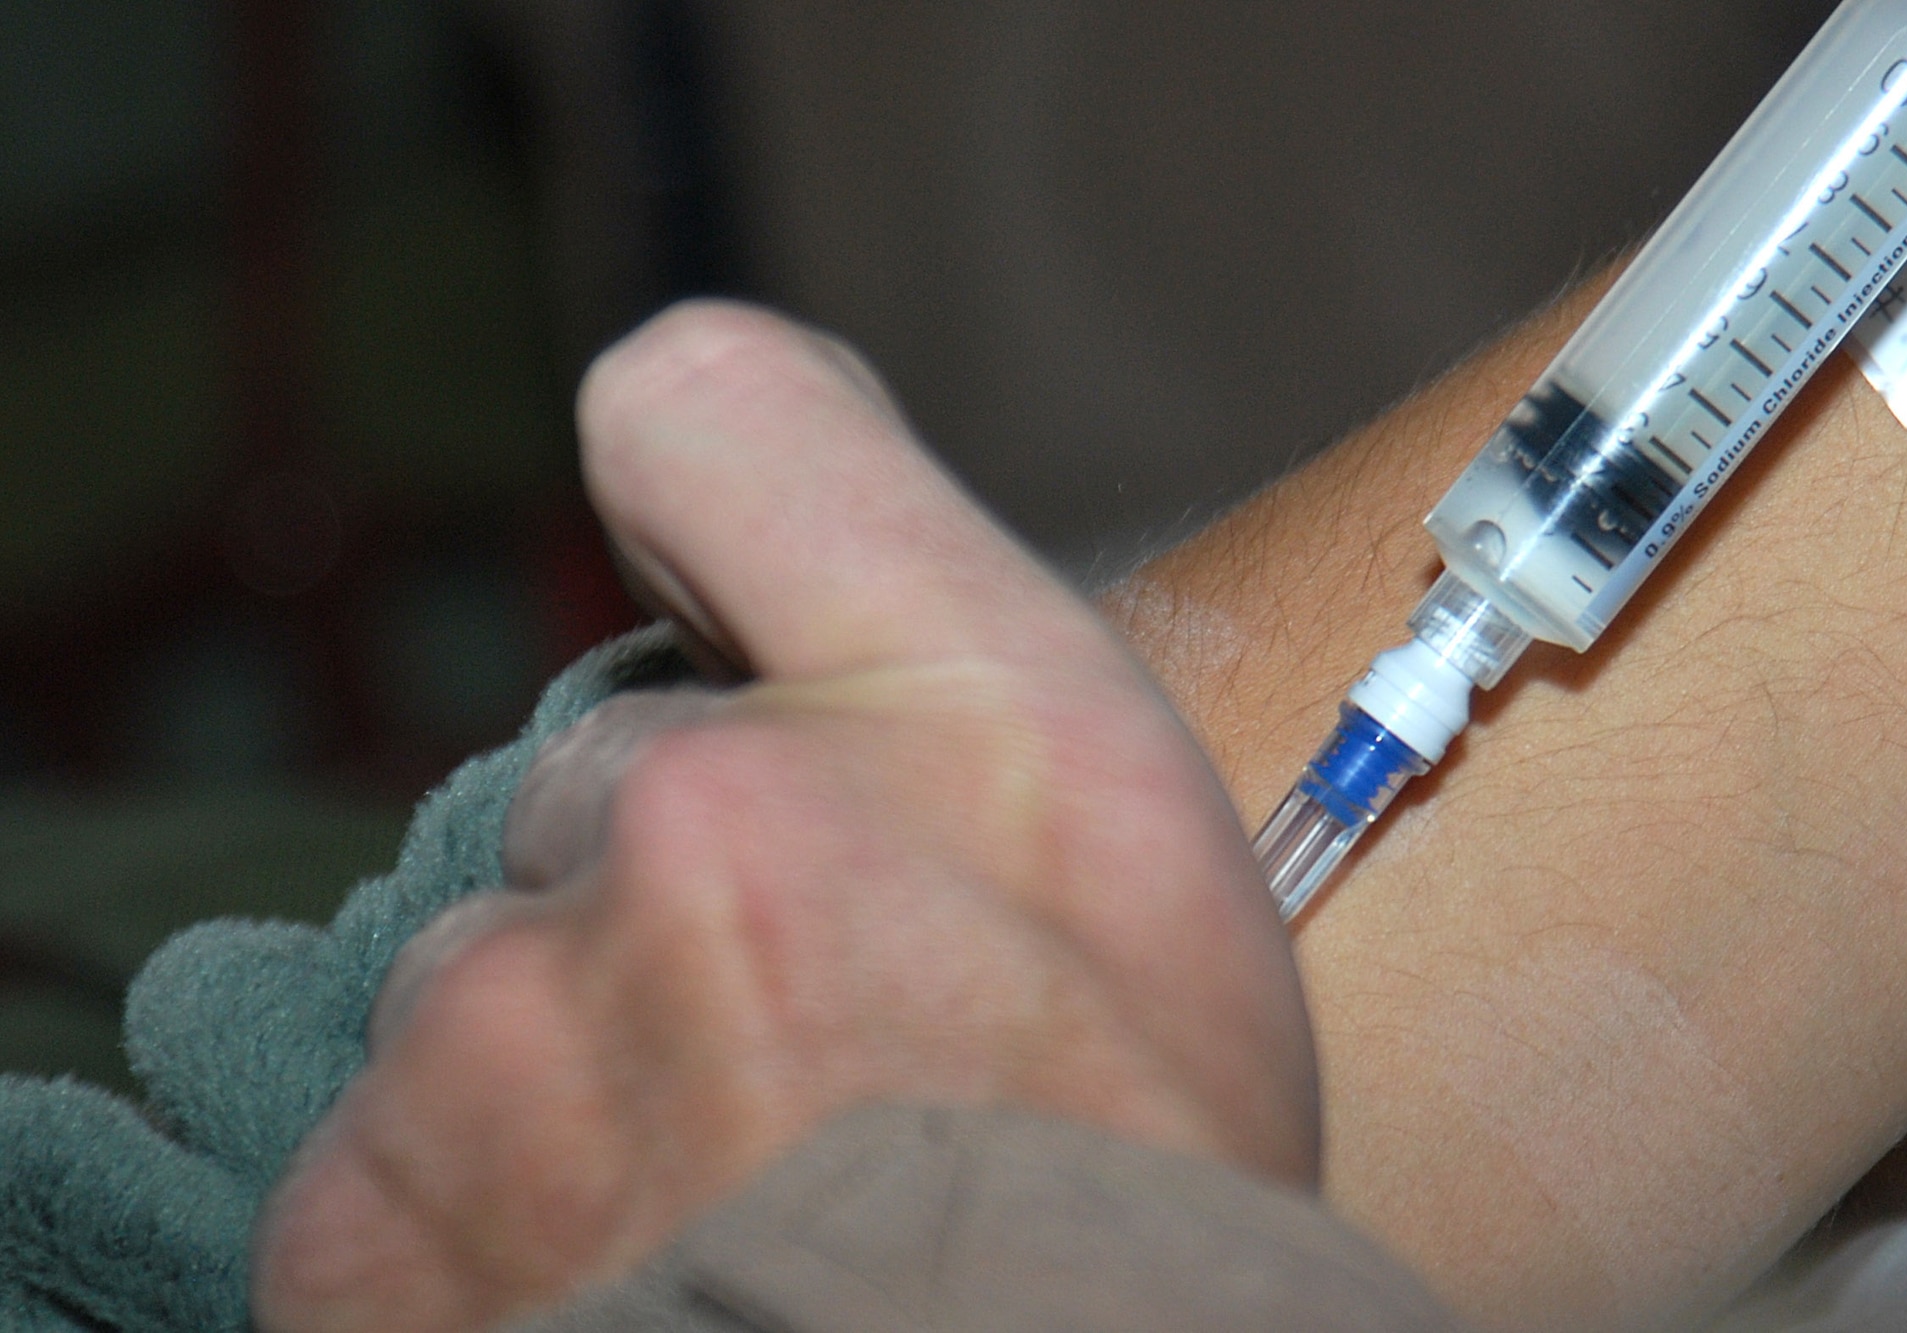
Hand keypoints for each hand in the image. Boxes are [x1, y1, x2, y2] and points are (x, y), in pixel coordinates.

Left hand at [250, 301, 1319, 1330]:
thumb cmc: (1127, 1198)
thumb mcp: (1154, 872)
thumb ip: (963, 645)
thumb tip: (735, 508)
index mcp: (932, 714)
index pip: (710, 411)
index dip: (696, 506)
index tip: (716, 609)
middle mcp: (699, 823)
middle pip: (604, 792)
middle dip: (684, 899)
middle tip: (815, 1061)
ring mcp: (504, 1034)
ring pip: (496, 979)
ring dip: (580, 1072)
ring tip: (731, 1204)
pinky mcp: (369, 1222)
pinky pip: (392, 1153)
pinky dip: (480, 1216)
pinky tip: (628, 1276)